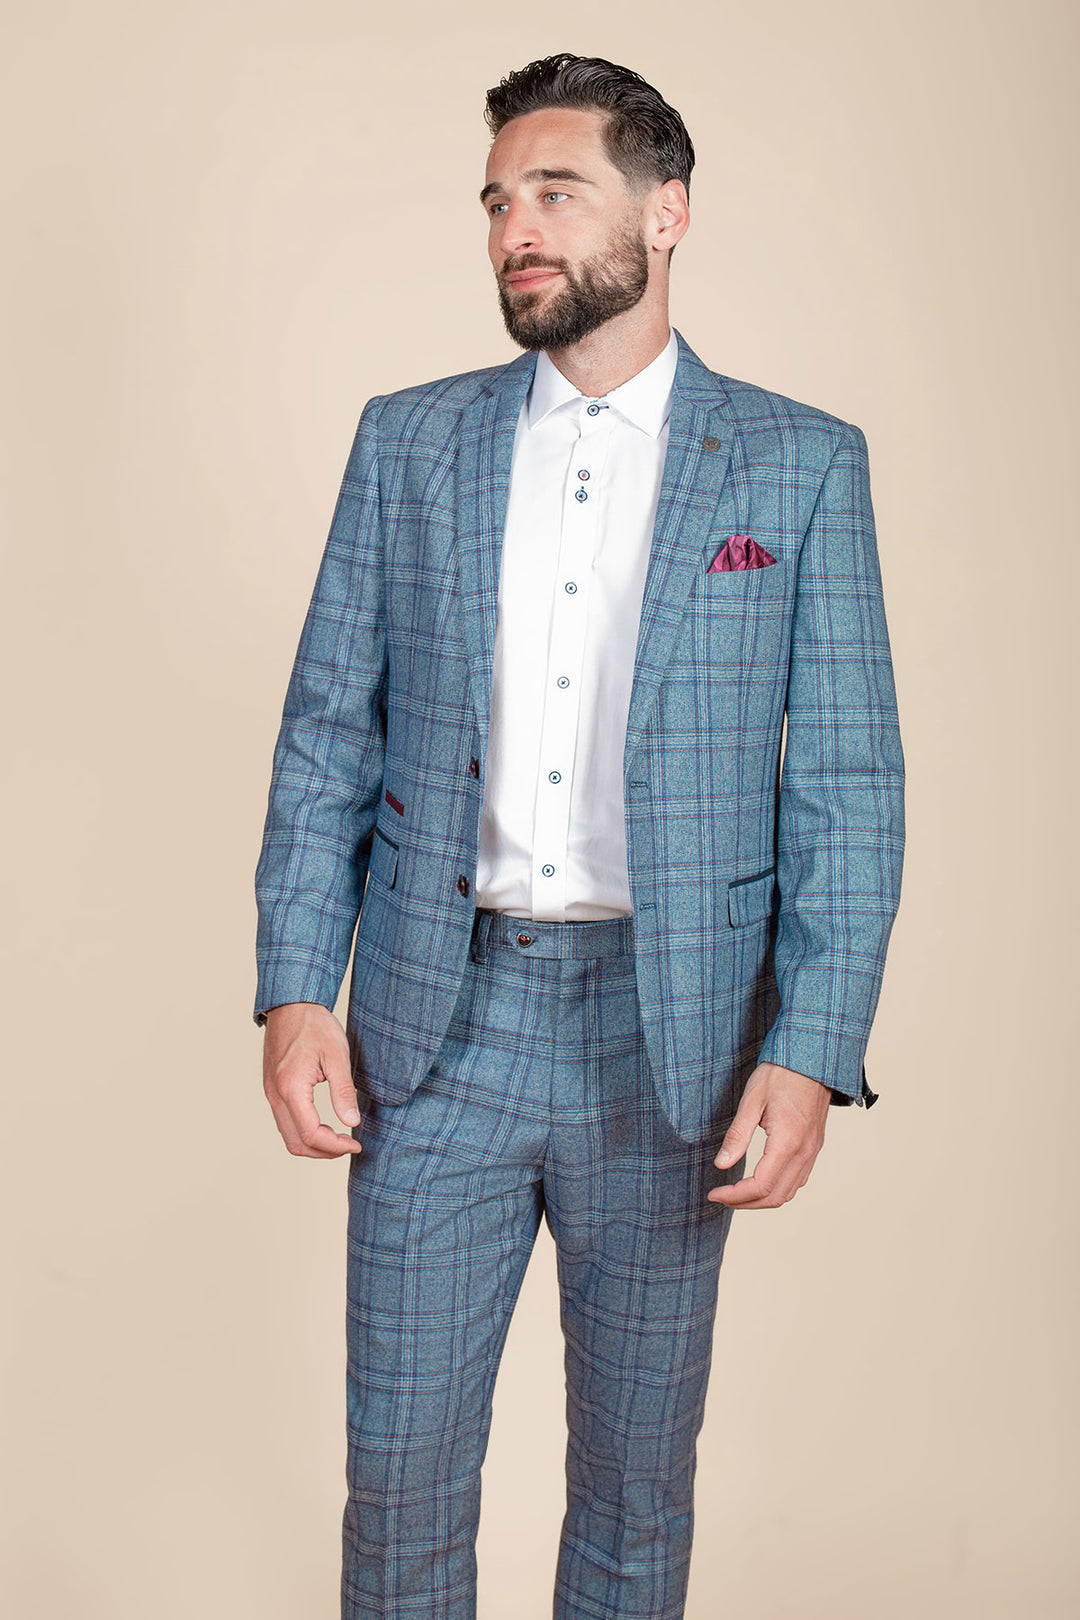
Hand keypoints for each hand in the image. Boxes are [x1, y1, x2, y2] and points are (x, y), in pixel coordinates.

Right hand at [262, 1002, 363, 1158]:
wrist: (291, 1004)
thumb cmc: (315, 1025)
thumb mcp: (337, 1056)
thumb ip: (343, 1092)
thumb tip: (351, 1123)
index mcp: (291, 1088)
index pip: (310, 1134)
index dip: (335, 1146)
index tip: (355, 1144)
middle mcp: (275, 1095)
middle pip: (295, 1143)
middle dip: (324, 1152)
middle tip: (349, 1145)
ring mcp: (270, 1093)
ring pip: (288, 1135)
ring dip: (313, 1144)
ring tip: (339, 1138)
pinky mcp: (272, 1089)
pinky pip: (285, 1122)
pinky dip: (304, 1131)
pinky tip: (324, 1124)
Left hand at [707, 1061, 829, 1208]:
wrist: (813, 1057)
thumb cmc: (780, 1073)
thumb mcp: (752, 1100)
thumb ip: (738, 1135)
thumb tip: (721, 1165)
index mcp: (788, 1142)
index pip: (761, 1186)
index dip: (735, 1195)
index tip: (714, 1193)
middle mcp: (804, 1152)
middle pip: (775, 1197)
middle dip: (745, 1203)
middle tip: (721, 1196)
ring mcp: (813, 1150)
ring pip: (789, 1192)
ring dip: (762, 1200)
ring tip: (737, 1193)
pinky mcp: (814, 1145)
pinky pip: (798, 1179)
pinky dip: (777, 1189)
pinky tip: (760, 1181)